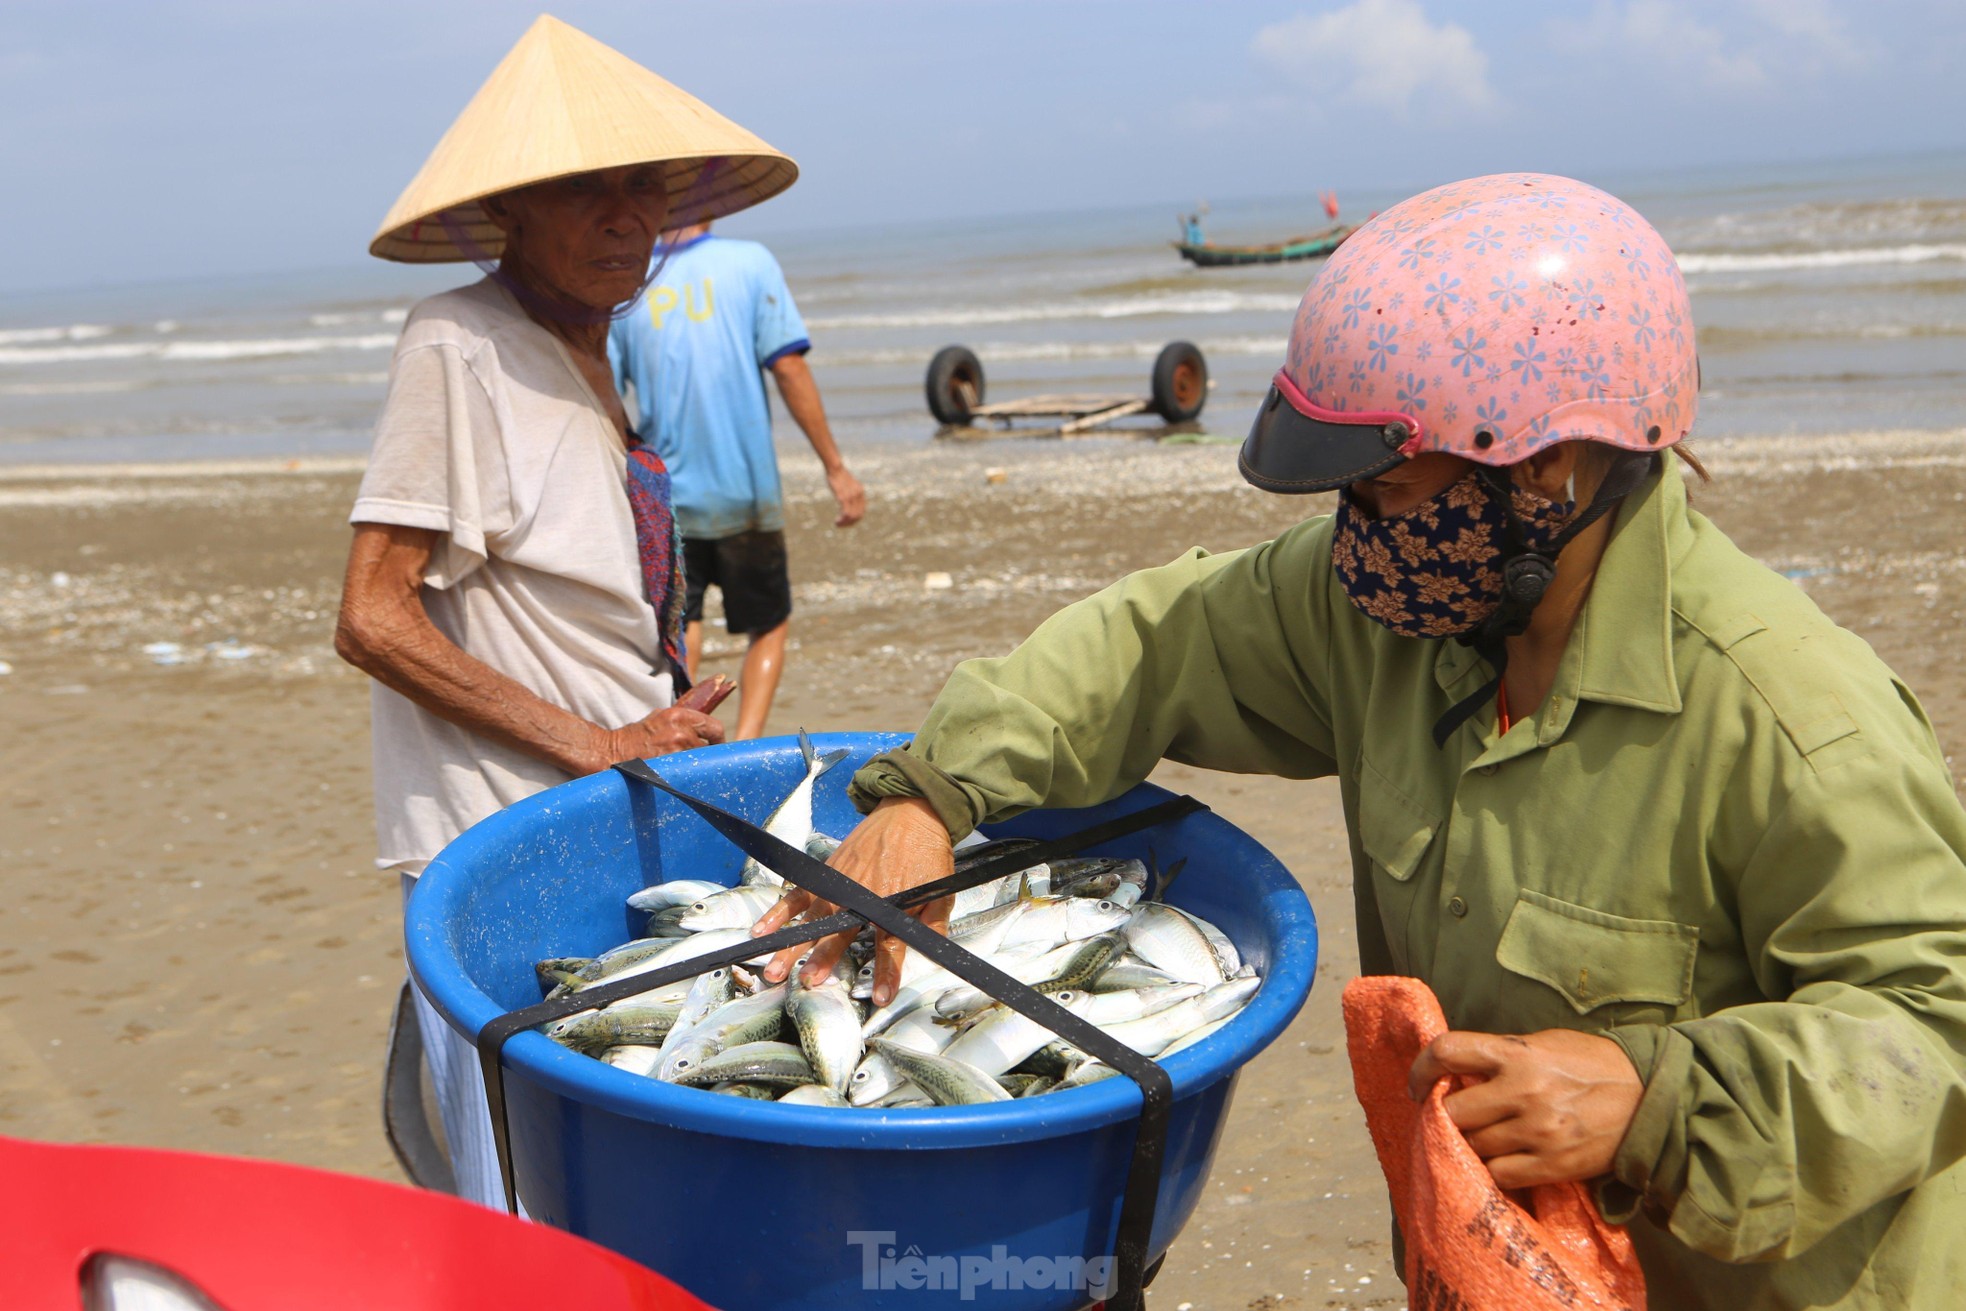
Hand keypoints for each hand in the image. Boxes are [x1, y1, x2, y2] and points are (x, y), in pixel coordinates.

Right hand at [601, 704, 724, 766]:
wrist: (611, 751)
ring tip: (684, 770)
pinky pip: (686, 774)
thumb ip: (683, 722)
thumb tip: (704, 729)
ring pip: (698, 763)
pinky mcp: (668, 768)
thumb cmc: (636, 735)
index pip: (713, 728)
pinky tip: (678, 777)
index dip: (718, 739)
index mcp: (679, 715)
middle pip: (708, 749)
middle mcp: (680, 732)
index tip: (717, 746)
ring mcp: (675, 752)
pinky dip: (684, 776)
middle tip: (702, 763)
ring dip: (694, 768)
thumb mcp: (660, 718)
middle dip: (706, 756)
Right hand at [752, 796, 952, 1002]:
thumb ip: (933, 927)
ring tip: (774, 970)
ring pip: (811, 920)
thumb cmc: (926, 854)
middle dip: (823, 959)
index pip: (889, 947)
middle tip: (809, 982)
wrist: (910, 814)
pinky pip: (797, 894)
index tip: (881, 996)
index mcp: (892, 905)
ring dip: (791, 945)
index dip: (886, 973)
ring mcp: (839, 884)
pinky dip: (778, 912)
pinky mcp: (826, 873)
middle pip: (839, 933)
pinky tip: (762, 930)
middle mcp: (860, 897)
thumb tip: (933, 956)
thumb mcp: (941, 893)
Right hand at [826, 465, 865, 527]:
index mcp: (861, 493)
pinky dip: (842, 520)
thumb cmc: (839, 476)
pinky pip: (846, 513)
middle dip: (849, 523)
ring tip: (837, 524)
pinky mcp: (843, 497)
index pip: (861, 512)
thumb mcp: (849, 485)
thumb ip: (851, 493)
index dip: (854, 520)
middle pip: (858, 516)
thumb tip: (848, 501)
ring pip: (852, 516)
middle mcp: (858, 496)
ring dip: (845, 523)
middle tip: (840, 525)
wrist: (835, 468)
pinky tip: (836, 521)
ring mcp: (851, 496)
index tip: (846, 522)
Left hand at [1408, 1028, 1642, 1189]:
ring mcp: (1536, 1132)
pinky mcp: (1552, 1165)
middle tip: (1450, 1119)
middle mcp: (1522, 1092)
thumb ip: (1502, 1056)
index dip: (1421, 1069)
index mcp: (1517, 1054)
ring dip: (1468, 1146)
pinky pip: (1500, 1175)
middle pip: (1453, 1112)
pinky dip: (1492, 1170)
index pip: (1448, 1052)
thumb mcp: (1546, 1044)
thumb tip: (1459, 1071)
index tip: (1418, 1085)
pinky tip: (1498, 1161)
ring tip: (1477, 1141)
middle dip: (1445, 1116)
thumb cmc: (1594, 1064)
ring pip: (1473, 1147)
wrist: (1651, 1100)